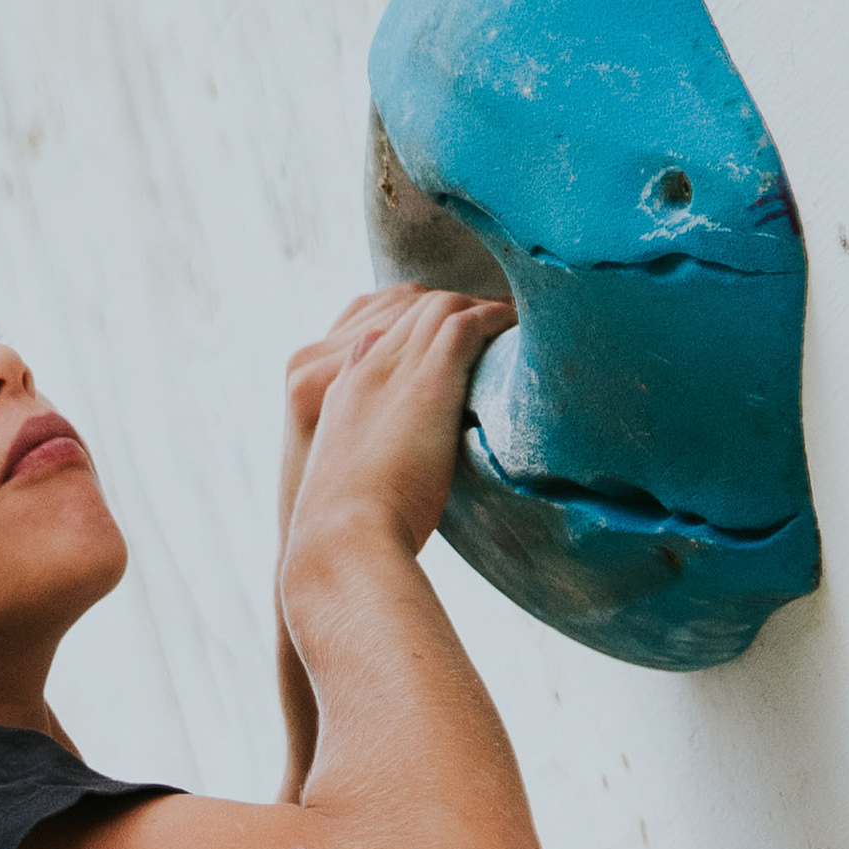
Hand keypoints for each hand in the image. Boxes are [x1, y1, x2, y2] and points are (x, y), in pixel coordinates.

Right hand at [284, 286, 511, 584]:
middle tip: (492, 317)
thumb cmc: (342, 538)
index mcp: (330, 391)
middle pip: (407, 306)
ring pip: (437, 305)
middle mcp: (360, 369)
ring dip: (478, 305)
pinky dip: (494, 318)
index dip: (415, 320)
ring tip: (512, 319)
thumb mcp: (341, 486)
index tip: (448, 332)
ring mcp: (391, 370)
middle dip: (451, 304)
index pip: (373, 325)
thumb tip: (386, 445)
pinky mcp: (428, 383)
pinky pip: (465, 325)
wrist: (339, 544)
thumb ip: (362, 455)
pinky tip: (518, 326)